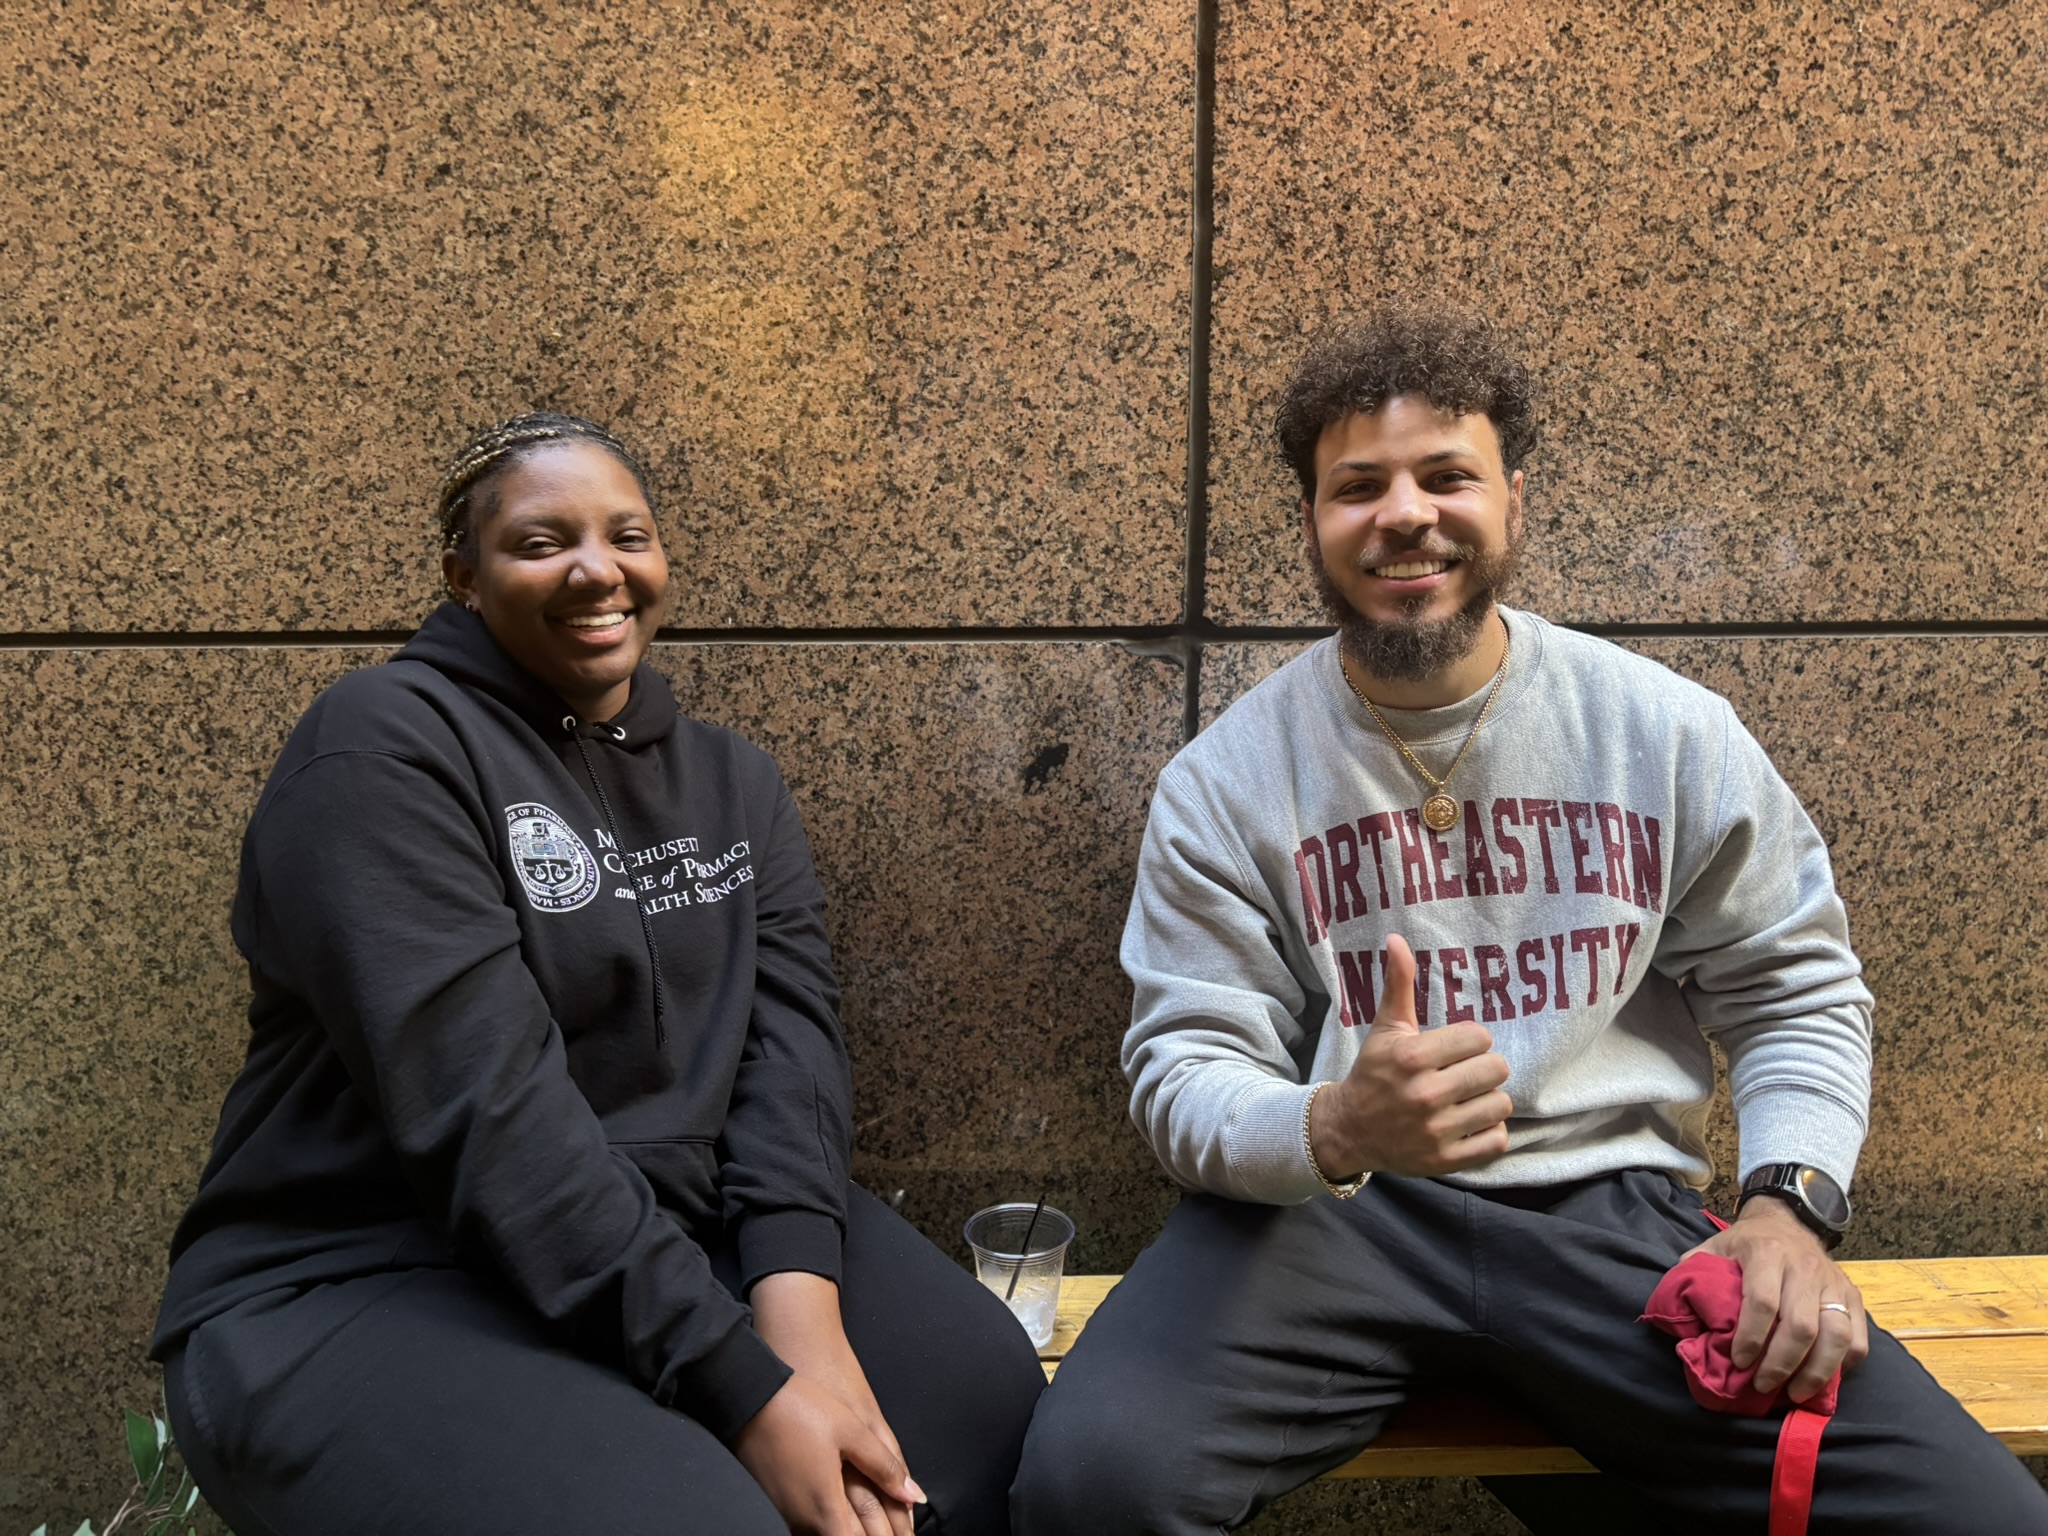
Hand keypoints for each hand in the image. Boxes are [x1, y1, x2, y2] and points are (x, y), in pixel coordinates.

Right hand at [750, 1272, 920, 1535]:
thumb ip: (884, 1467)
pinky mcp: (778, 1503)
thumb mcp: (851, 1430)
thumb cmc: (796, 1410)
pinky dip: (833, 1526)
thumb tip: (913, 1495)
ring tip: (878, 1528)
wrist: (745, 1397)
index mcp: (826, 1508)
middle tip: (899, 1534)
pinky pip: (810, 1527)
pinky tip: (841, 1517)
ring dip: (852, 1533)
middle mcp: (804, 1521)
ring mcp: (788, 1514)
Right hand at [1309, 934, 1512, 1178]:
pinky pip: (1497, 1140)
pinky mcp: (1446, 1159)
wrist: (1348, 1130)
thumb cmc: (1373, 1073)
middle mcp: (1424, 1094)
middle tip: (1463, 1074)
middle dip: (1483, 1069)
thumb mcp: (1385, 1029)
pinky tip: (1470, 1124)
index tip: (1455, 1050)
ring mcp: (1436, 1130)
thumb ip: (1398, 985)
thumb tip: (1397, 939)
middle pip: (1496, 1069)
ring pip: (1501, 1105)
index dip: (1472, 1041)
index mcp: (1411, 1058)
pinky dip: (1489, 1132)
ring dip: (1488, 1101)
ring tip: (1467, 1099)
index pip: (1480, 1038)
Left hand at [1680, 1195, 1869, 1402]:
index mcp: (1766, 1252)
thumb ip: (1694, 1276)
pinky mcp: (1853, 1296)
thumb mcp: (1714, 1248)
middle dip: (1780, 1364)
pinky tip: (1823, 1379)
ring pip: (1836, 1336)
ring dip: (1815, 1372)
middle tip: (1762, 1386)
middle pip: (1801, 1325)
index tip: (1738, 1362)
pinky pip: (1858, 1338)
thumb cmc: (1745, 1244)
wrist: (1787, 1221)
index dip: (1751, 1338)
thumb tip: (1677, 1315)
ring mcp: (1833, 1282)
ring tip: (1794, 1393)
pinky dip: (1844, 1365)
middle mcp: (1804, 1266)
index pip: (1762, 1302)